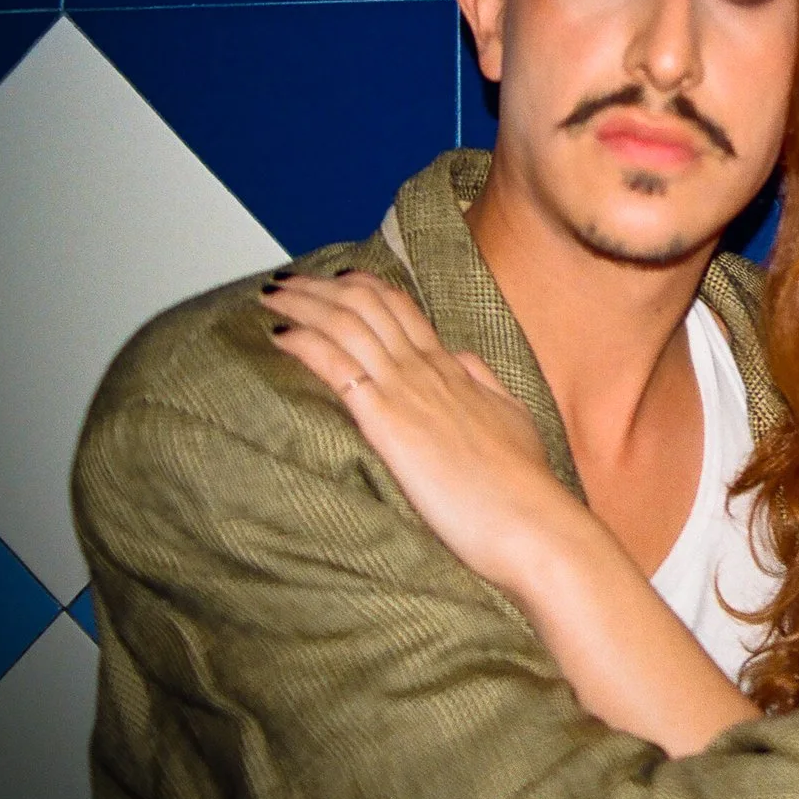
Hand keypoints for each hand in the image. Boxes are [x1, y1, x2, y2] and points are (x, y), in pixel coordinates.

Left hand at [260, 272, 572, 592]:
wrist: (528, 518)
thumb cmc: (522, 484)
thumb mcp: (512, 419)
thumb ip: (484, 384)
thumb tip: (462, 358)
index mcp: (454, 368)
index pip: (402, 309)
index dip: (364, 288)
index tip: (335, 281)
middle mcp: (427, 368)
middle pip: (367, 304)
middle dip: (321, 286)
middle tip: (286, 281)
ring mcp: (407, 389)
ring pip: (347, 322)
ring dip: (304, 303)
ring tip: (271, 294)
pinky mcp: (386, 419)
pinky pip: (337, 363)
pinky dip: (303, 341)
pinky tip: (278, 334)